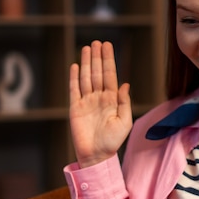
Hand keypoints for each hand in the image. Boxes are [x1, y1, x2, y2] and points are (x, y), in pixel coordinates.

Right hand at [69, 41, 132, 167]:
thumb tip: (125, 84)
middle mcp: (99, 97)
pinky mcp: (75, 108)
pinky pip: (74, 90)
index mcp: (112, 99)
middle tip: (97, 42)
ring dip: (85, 63)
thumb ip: (125, 103)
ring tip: (87, 48)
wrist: (97, 156)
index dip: (108, 60)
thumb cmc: (113, 141)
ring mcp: (86, 101)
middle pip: (97, 73)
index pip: (109, 75)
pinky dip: (73, 78)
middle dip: (97, 57)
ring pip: (85, 78)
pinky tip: (74, 66)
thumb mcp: (125, 122)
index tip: (107, 46)